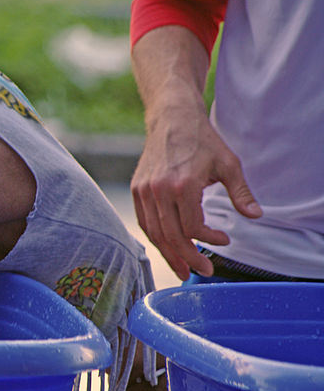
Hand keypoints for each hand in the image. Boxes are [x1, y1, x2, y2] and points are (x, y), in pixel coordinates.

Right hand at [131, 107, 261, 280]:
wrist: (172, 119)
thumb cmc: (201, 141)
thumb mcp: (228, 164)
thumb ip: (240, 193)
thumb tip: (255, 216)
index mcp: (182, 185)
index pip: (192, 227)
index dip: (208, 239)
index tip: (223, 239)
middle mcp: (159, 191)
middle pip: (171, 236)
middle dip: (188, 257)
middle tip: (203, 270)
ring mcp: (144, 191)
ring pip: (155, 233)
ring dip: (169, 254)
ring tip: (183, 269)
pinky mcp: (137, 190)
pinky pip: (144, 222)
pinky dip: (156, 238)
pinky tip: (168, 248)